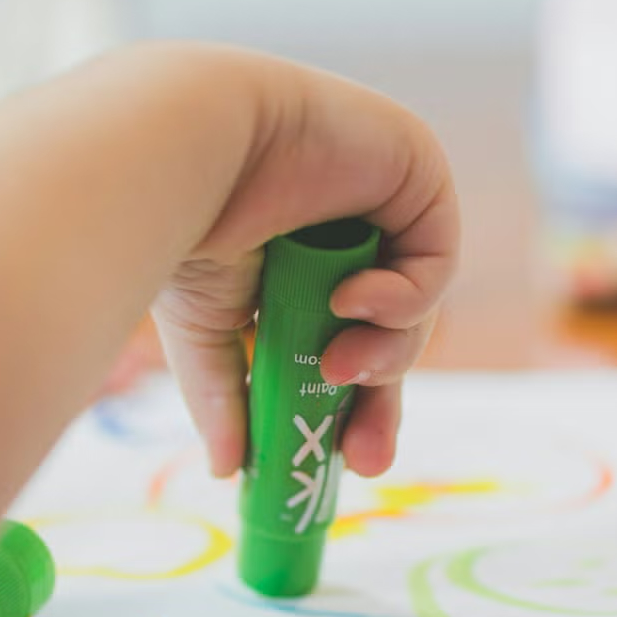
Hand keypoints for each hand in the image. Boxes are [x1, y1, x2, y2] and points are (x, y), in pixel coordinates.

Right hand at [151, 52, 457, 478]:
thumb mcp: (205, 330)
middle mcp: (343, 227)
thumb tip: (229, 471)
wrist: (187, 146)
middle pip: (389, 334)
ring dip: (385, 352)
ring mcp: (383, 197)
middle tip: (364, 458)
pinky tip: (355, 300)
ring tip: (338, 367)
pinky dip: (403, 297)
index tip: (343, 463)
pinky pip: (435, 262)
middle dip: (380, 399)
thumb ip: (226, 395)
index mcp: (296, 259)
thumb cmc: (180, 219)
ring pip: (415, 308)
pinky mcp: (416, 172)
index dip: (351, 404)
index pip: (342, 341)